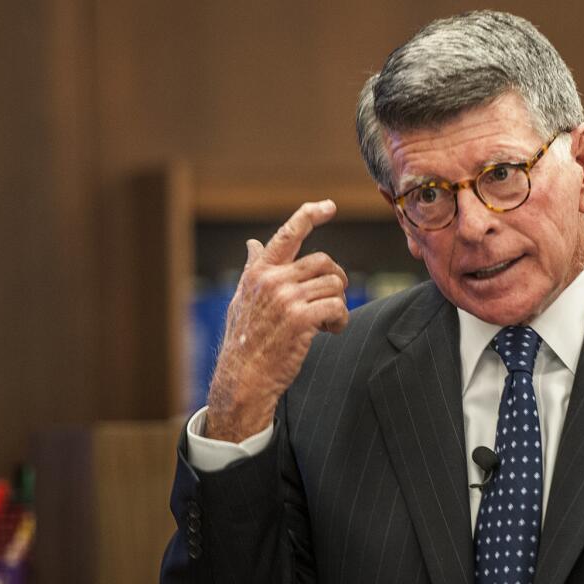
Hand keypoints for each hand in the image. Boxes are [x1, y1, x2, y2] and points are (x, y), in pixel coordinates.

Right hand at [205, 200, 348, 441]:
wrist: (244, 377)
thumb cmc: (245, 339)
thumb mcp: (242, 298)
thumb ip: (253, 269)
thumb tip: (253, 244)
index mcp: (259, 271)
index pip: (288, 233)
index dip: (310, 215)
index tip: (328, 206)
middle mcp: (272, 279)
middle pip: (323, 262)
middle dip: (335, 279)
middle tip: (333, 300)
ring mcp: (286, 298)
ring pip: (334, 284)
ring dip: (338, 304)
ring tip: (327, 321)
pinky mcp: (301, 319)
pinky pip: (337, 307)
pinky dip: (340, 320)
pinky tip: (330, 331)